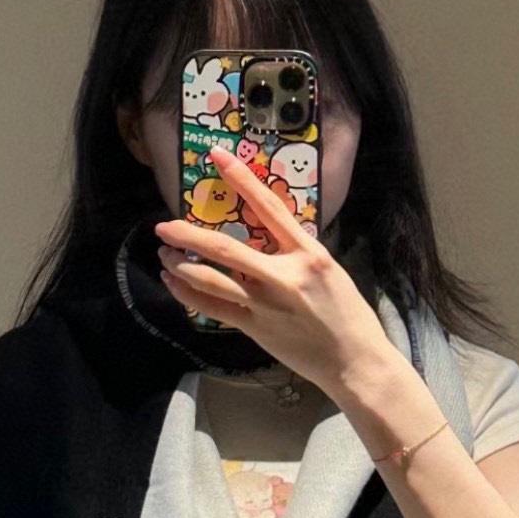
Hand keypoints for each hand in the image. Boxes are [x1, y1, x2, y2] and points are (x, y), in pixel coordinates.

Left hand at [153, 144, 391, 397]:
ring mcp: (266, 304)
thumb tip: (268, 237)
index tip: (217, 156)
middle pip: (225, 248)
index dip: (241, 178)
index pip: (268, 206)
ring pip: (211, 280)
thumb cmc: (347, 315)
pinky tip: (174, 284)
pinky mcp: (255, 328)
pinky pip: (213, 307)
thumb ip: (297, 252)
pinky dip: (189, 293)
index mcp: (308, 253)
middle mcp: (284, 275)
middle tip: (163, 226)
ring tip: (164, 255)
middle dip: (187, 235)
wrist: (355, 361)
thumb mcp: (329, 271)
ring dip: (181, 266)